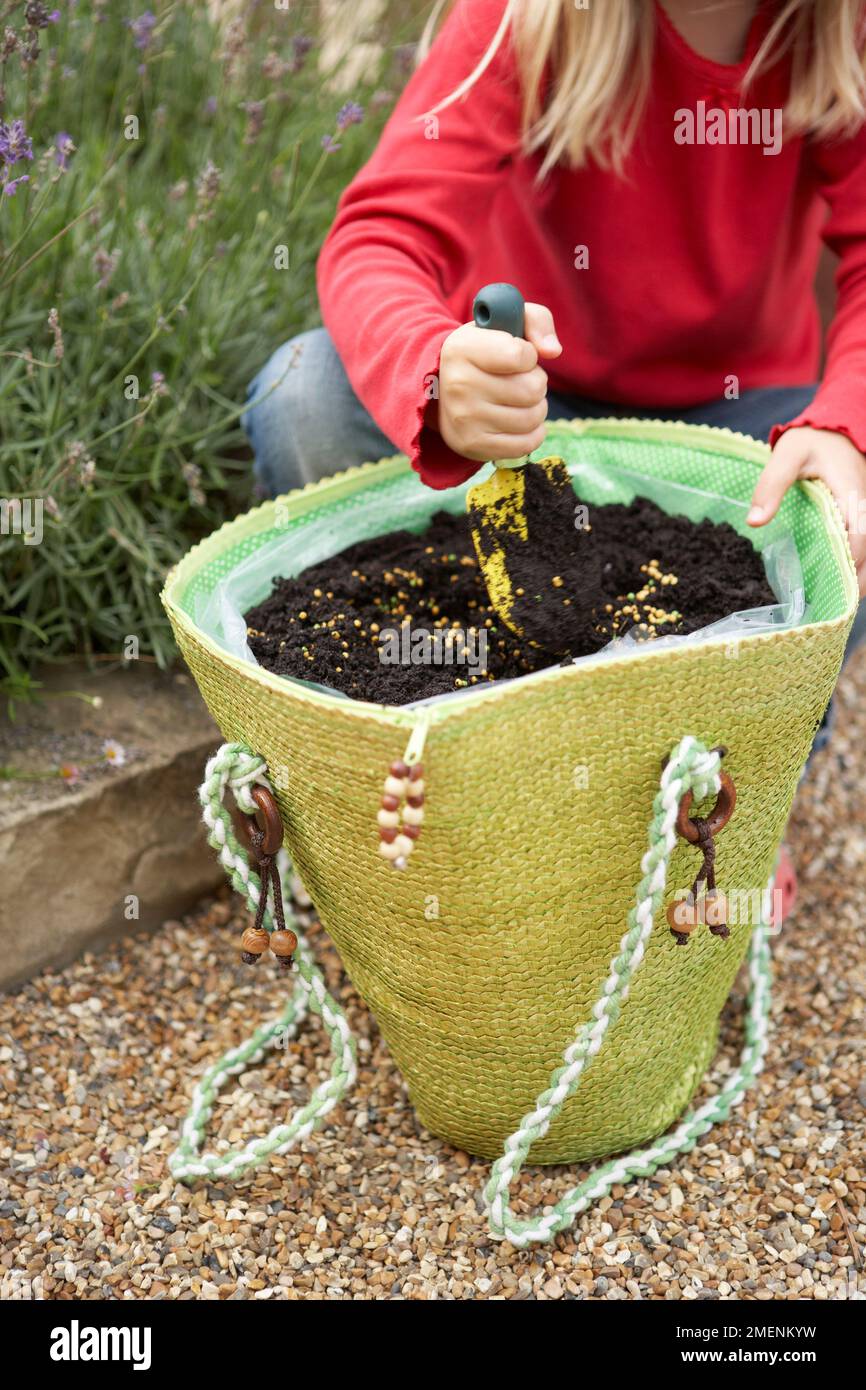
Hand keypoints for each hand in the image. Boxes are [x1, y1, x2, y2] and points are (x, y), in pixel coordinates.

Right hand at [436, 302, 561, 461]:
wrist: (446, 392)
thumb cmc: (486, 353)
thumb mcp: (506, 323)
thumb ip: (536, 321)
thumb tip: (552, 351)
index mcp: (462, 348)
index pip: (521, 355)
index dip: (529, 355)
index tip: (517, 356)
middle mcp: (458, 384)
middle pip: (532, 389)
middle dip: (536, 383)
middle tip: (519, 381)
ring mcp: (464, 419)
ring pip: (533, 417)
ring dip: (536, 408)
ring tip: (518, 401)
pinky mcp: (472, 445)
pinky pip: (527, 443)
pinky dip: (533, 433)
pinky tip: (519, 422)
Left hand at [748, 426, 865, 595]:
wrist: (835, 431)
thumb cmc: (812, 442)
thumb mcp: (788, 454)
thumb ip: (771, 485)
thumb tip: (755, 522)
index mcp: (853, 495)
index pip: (859, 538)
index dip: (848, 564)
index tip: (829, 587)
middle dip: (856, 584)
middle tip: (829, 608)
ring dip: (858, 580)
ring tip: (832, 602)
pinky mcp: (863, 521)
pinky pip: (865, 549)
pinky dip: (856, 568)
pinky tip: (836, 583)